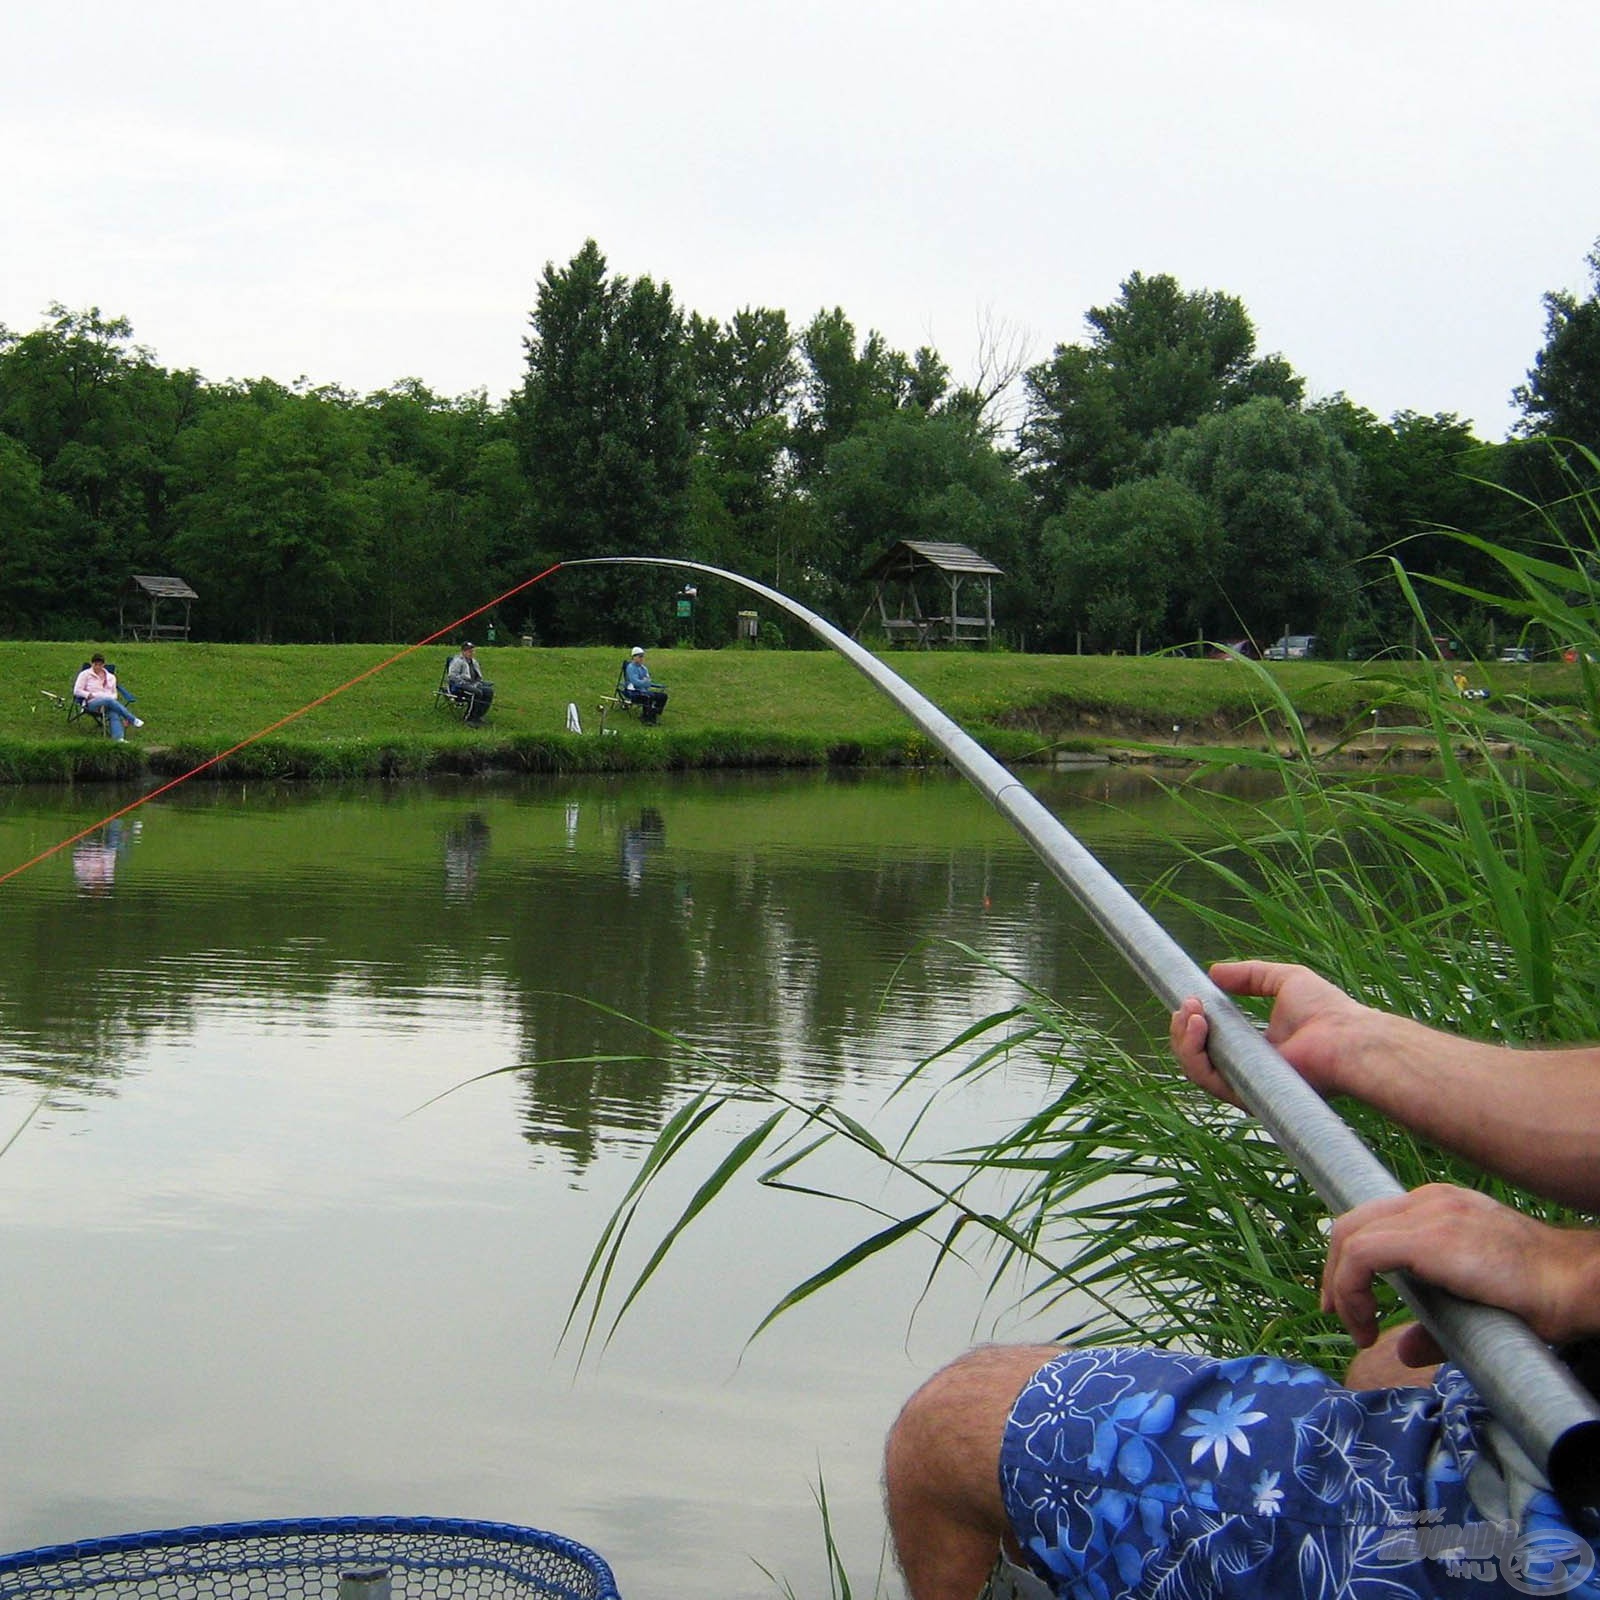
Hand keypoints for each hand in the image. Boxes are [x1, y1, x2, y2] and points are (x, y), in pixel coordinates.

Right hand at [1170, 960, 1377, 1105]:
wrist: (1347, 1038)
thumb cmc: (1327, 1011)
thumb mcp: (1284, 979)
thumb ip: (1250, 975)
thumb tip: (1214, 972)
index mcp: (1257, 1047)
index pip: (1213, 1040)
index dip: (1195, 1021)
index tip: (1190, 998)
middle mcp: (1248, 1068)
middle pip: (1197, 1054)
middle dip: (1183, 1027)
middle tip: (1188, 1002)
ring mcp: (1244, 1083)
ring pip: (1195, 1067)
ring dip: (1183, 1037)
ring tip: (1190, 1011)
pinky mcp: (1244, 1093)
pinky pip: (1205, 1078)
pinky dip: (1192, 1052)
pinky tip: (1196, 1024)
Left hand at [1322, 1182, 1599, 1350]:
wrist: (1576, 1283)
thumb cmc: (1538, 1296)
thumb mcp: (1472, 1306)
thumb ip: (1434, 1324)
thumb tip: (1405, 1352)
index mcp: (1438, 1206)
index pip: (1372, 1220)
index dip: (1346, 1259)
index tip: (1345, 1302)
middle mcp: (1428, 1200)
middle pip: (1352, 1223)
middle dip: (1334, 1272)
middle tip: (1339, 1316)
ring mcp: (1429, 1211)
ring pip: (1350, 1235)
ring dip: (1341, 1285)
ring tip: (1356, 1328)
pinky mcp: (1429, 1237)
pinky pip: (1363, 1254)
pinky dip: (1350, 1288)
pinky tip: (1367, 1326)